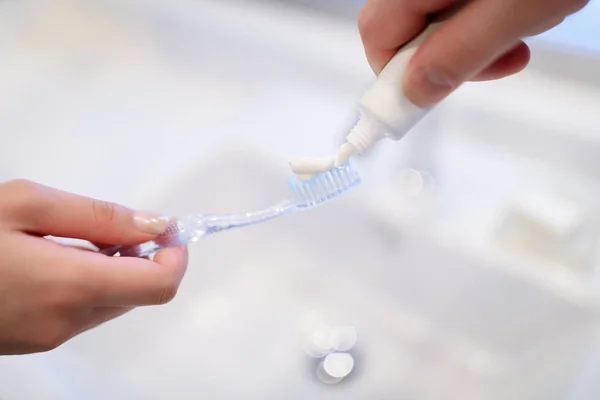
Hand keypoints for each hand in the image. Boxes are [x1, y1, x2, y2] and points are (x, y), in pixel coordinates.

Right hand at [0, 179, 187, 354]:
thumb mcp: (26, 204)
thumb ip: (99, 216)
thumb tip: (155, 225)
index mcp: (71, 286)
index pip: (160, 284)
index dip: (175, 255)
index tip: (166, 229)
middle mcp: (67, 322)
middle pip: (138, 293)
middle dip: (141, 257)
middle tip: (109, 226)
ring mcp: (49, 337)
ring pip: (111, 302)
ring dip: (112, 271)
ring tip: (69, 240)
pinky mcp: (34, 342)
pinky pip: (82, 313)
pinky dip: (86, 286)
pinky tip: (51, 261)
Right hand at [358, 0, 588, 105]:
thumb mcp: (514, 10)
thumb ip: (461, 52)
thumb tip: (417, 90)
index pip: (376, 36)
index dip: (395, 76)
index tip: (424, 100)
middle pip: (402, 29)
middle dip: (442, 57)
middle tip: (488, 63)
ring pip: (434, 21)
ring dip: (471, 40)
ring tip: (517, 33)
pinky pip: (457, 6)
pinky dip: (484, 19)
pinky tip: (517, 13)